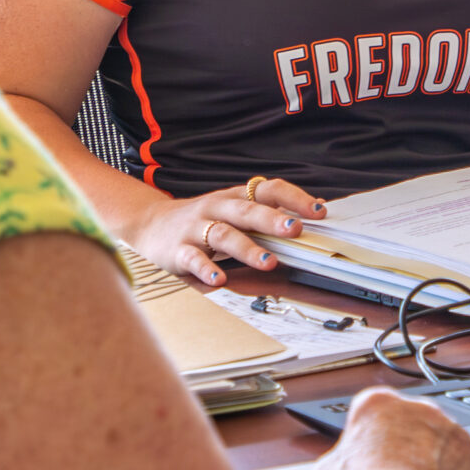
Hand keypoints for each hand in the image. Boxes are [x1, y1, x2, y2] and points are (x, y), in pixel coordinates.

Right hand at [128, 177, 324, 286]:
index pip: (268, 190)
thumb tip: (313, 212)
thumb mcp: (234, 210)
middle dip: (272, 220)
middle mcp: (218, 208)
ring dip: (247, 249)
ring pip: (224, 235)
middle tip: (295, 230)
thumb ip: (267, 212)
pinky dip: (206, 269)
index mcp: (236, 197)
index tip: (319, 211)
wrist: (150, 224)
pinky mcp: (179, 249)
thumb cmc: (202, 220)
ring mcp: (197, 228)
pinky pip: (193, 259)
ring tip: (268, 263)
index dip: (294, 198)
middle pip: (247, 211)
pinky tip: (220, 280)